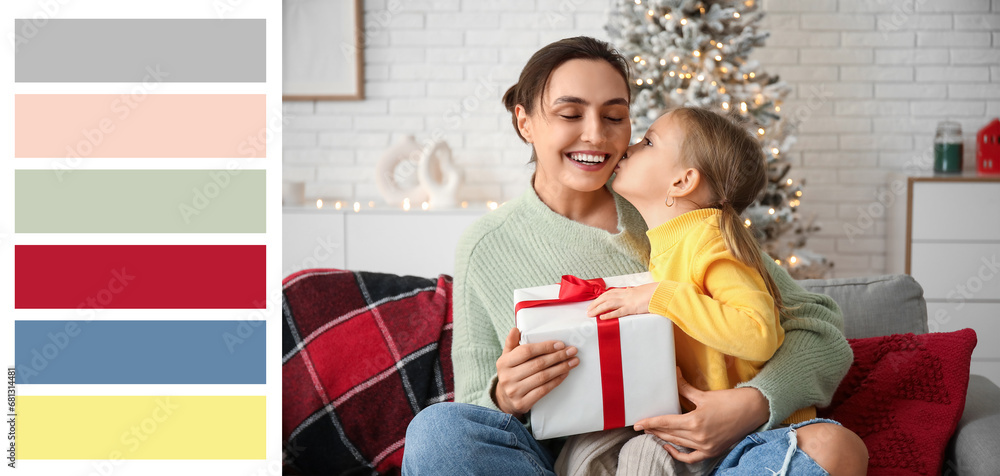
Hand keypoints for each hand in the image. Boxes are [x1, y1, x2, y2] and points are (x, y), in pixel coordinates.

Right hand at [494, 327, 578, 418]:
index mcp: (503, 362)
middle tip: (572, 351)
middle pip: (537, 364)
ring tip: (573, 362)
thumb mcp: (507, 357)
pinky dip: (556, 381)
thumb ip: (511, 343)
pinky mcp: (522, 403)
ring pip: (543, 377)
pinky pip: (543, 390)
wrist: (505, 399)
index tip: (560, 344)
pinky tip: (564, 374)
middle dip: (558, 356)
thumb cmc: (510, 373)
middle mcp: (507, 377)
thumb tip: (515, 329)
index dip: (545, 347)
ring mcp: (515, 391)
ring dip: (560, 368)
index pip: (526, 351)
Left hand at [587, 283, 656, 318]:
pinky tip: (602, 318)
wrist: (660, 292)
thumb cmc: (651, 292)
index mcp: (625, 291)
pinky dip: (609, 315)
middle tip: (588, 311)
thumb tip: (627, 288)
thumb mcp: (639, 290)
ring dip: (598, 309)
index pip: (608, 293)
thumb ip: (632, 290)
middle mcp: (624, 295)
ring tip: (590, 314)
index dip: (599, 298)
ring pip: (608, 304)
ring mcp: (627, 301)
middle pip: (605, 298)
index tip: (593, 303)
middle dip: (595, 304)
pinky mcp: (632, 308)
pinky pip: (618, 312)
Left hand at [632, 368, 768, 462]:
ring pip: (677, 444)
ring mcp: (706, 446)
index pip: (665, 423)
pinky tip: (669, 447)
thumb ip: (684, 388)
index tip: (637, 424)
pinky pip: (691, 457)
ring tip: (653, 432)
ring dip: (663, 438)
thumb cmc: (731, 400)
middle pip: (669, 434)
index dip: (649, 423)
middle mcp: (699, 437)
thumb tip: (674, 374)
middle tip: (643, 425)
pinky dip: (678, 454)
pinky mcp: (712, 451)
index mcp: (695, 421)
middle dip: (654, 430)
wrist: (754, 410)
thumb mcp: (704, 394)